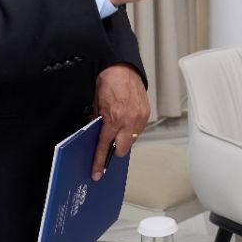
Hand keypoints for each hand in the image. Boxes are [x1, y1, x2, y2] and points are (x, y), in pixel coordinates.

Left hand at [90, 63, 149, 180]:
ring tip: (118, 125)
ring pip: (131, 140)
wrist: (122, 67)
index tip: (96, 173)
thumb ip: (96, 122)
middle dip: (115, 150)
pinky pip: (138, 129)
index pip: (105, 146)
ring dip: (124, 137)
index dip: (99, 161)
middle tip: (109, 143)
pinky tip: (126, 119)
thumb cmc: (108, 82)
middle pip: (122, 150)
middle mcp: (129, 121)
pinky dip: (131, 128)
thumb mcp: (96, 104)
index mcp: (113, 118)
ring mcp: (140, 118)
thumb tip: (95, 135)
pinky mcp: (146, 114)